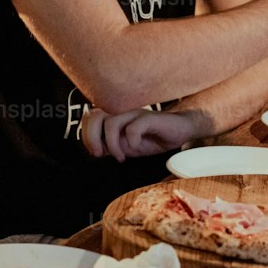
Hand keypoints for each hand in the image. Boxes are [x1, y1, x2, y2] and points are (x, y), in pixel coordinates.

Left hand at [79, 108, 197, 161]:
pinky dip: (131, 142)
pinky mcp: (150, 118)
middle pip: (95, 116)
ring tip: (121, 156)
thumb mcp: (127, 145)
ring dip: (112, 144)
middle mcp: (123, 111)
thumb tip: (95, 150)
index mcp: (115, 115)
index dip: (86, 135)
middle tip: (99, 153)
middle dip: (92, 137)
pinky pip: (133, 128)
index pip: (89, 117)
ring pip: (112, 123)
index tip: (95, 151)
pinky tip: (135, 148)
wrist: (181, 130)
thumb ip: (111, 145)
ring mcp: (136, 113)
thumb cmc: (153, 136)